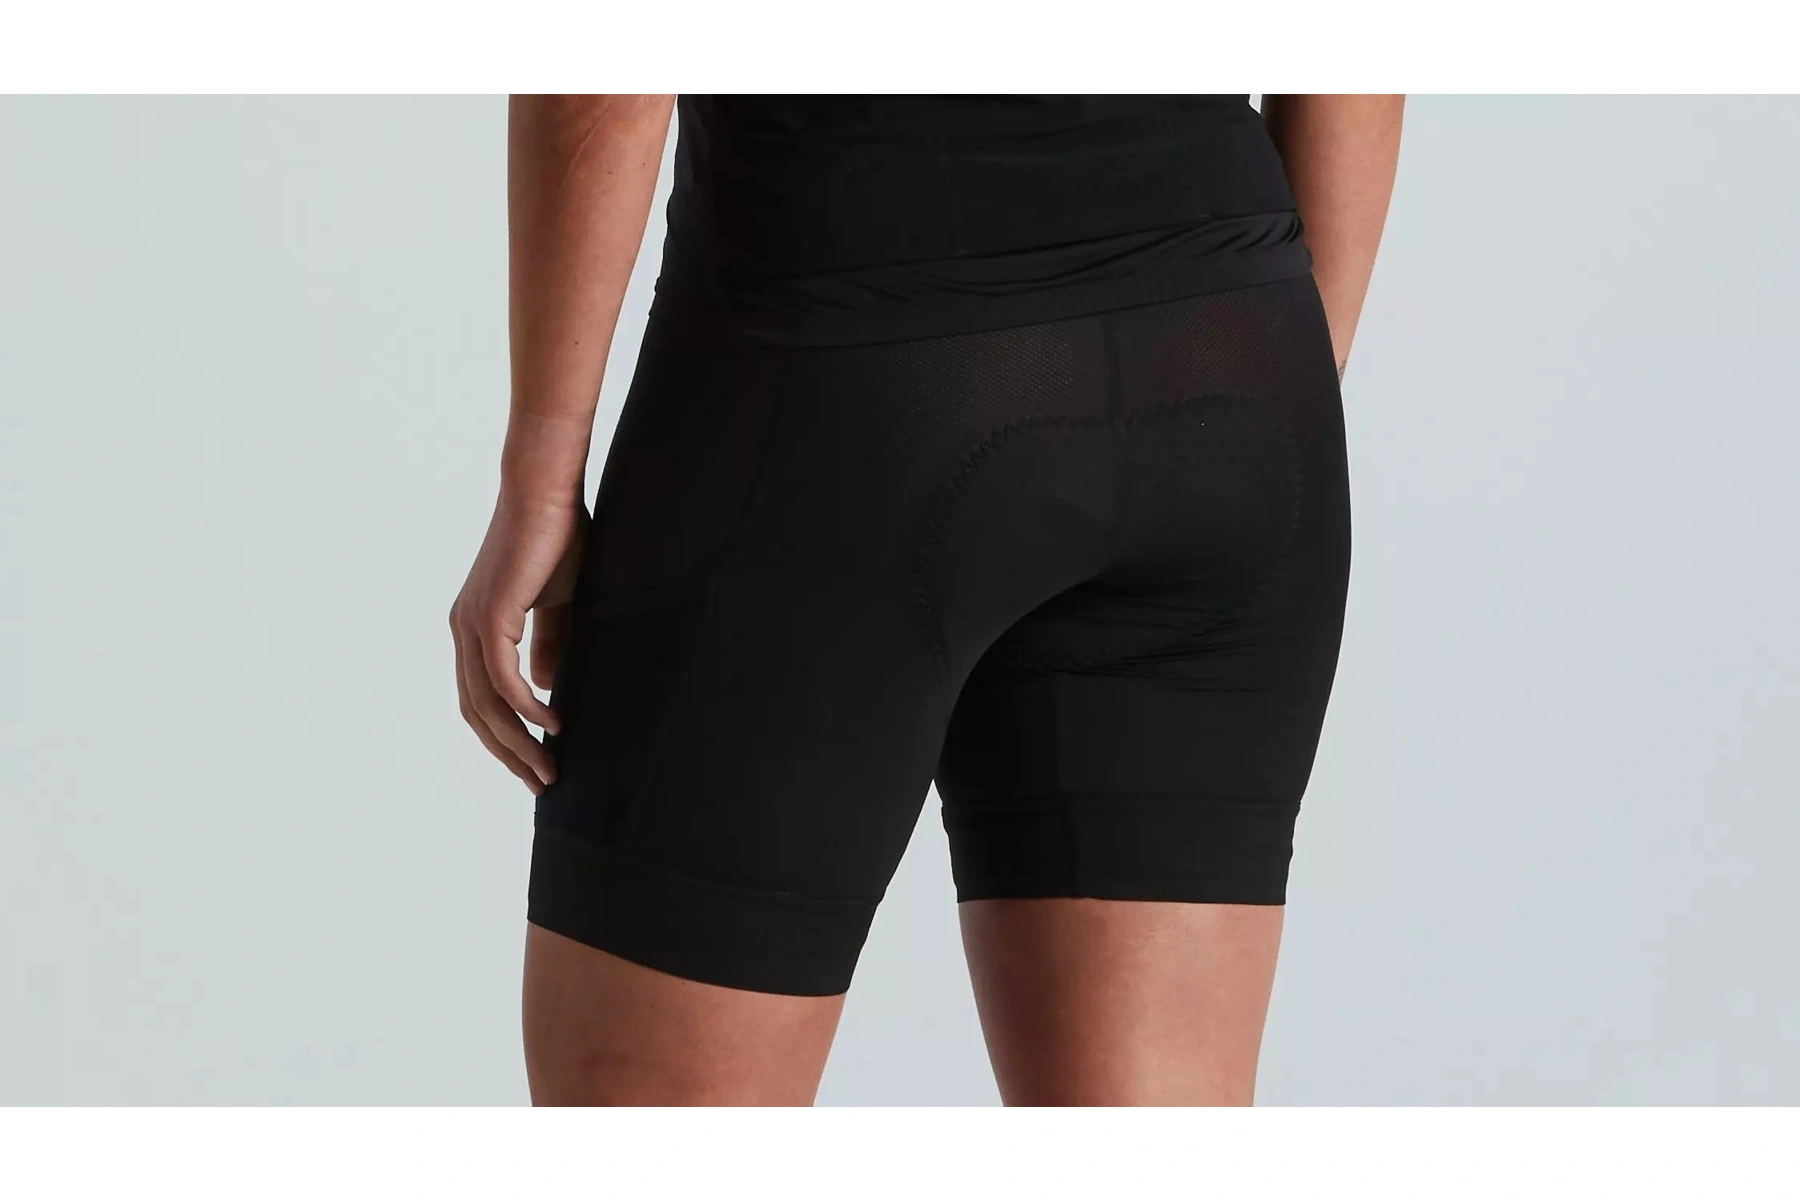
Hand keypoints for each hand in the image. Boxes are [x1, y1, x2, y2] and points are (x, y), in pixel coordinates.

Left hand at [450, 495, 586, 793]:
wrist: (546, 490)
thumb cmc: (556, 537)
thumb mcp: (557, 603)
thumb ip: (549, 645)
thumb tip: (547, 689)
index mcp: (474, 627)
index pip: (481, 699)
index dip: (505, 738)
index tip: (535, 765)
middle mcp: (463, 629)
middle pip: (477, 713)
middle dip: (509, 755)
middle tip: (541, 785)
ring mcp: (472, 624)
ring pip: (487, 705)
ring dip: (518, 743)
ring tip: (550, 768)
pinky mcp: (490, 616)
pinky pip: (504, 681)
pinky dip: (527, 710)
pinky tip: (552, 725)